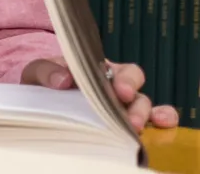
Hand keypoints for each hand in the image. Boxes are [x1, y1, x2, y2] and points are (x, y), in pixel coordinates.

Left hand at [22, 58, 179, 131]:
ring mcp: (120, 108)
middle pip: (138, 95)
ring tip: (136, 130)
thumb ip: (47, 70)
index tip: (120, 92)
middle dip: (137, 108)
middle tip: (130, 121)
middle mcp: (117, 89)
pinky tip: (163, 128)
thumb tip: (62, 80)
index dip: (126, 82)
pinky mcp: (119, 125)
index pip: (126, 73)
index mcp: (104, 71)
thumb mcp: (40, 70)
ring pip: (143, 110)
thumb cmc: (45, 79)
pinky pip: (147, 124)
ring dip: (143, 119)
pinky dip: (158, 125)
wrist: (37, 97)